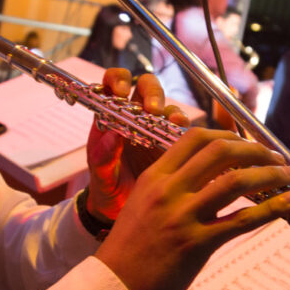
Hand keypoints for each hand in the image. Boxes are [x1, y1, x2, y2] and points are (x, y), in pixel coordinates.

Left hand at [84, 69, 186, 220]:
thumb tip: (111, 135)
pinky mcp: (175, 145)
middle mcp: (136, 116)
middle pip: (148, 87)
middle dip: (152, 92)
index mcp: (112, 115)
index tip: (120, 91)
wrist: (120, 210)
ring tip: (174, 123)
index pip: (114, 81)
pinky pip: (186, 132)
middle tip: (153, 109)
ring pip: (169, 107)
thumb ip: (102, 156)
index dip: (118, 79)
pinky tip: (189, 139)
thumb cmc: (106, 186)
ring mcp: (157, 129)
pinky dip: (188, 132)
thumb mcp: (100, 174)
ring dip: (173, 112)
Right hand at [96, 130, 289, 289]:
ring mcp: (182, 217)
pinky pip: (242, 220)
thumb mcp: (146, 203)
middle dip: (255, 150)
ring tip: (288, 176)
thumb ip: (175, 185)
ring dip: (270, 174)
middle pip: (221, 151)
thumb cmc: (133, 248)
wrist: (116, 286)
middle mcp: (168, 191)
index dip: (229, 135)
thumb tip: (214, 175)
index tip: (247, 143)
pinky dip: (272, 208)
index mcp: (155, 176)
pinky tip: (288, 203)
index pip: (196, 138)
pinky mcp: (196, 244)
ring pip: (236, 181)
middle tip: (275, 157)